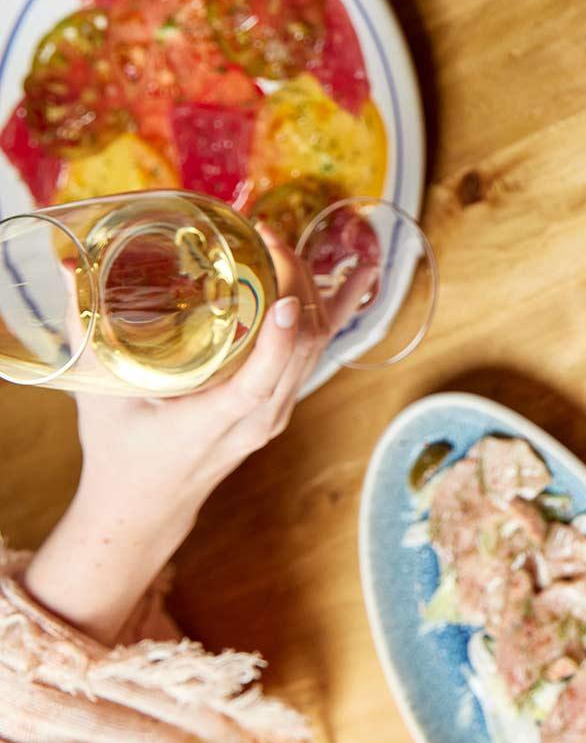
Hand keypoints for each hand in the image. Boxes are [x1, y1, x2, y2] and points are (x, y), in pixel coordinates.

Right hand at [22, 233, 332, 642]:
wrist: (146, 504)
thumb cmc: (119, 452)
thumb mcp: (100, 397)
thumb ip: (89, 337)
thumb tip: (71, 271)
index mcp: (213, 421)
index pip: (258, 385)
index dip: (277, 343)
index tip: (284, 299)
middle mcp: (258, 417)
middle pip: (299, 351)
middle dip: (295, 287)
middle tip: (268, 237)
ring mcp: (276, 412)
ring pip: (315, 348)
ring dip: (312, 292)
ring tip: (286, 243)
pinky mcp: (281, 403)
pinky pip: (316, 352)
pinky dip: (333, 311)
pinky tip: (358, 276)